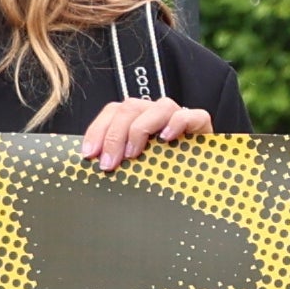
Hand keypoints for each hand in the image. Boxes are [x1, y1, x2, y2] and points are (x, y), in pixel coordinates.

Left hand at [75, 95, 213, 174]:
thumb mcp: (134, 167)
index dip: (97, 130)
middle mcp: (155, 113)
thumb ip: (117, 160)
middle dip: (114, 136)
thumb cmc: (162, 175)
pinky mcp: (200, 124)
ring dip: (140, 129)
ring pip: (158, 107)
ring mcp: (178, 116)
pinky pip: (189, 115)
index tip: (89, 154)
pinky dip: (177, 123)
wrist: (199, 182)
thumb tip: (93, 165)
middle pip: (130, 108)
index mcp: (136, 118)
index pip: (113, 112)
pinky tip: (167, 138)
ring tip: (134, 154)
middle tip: (109, 164)